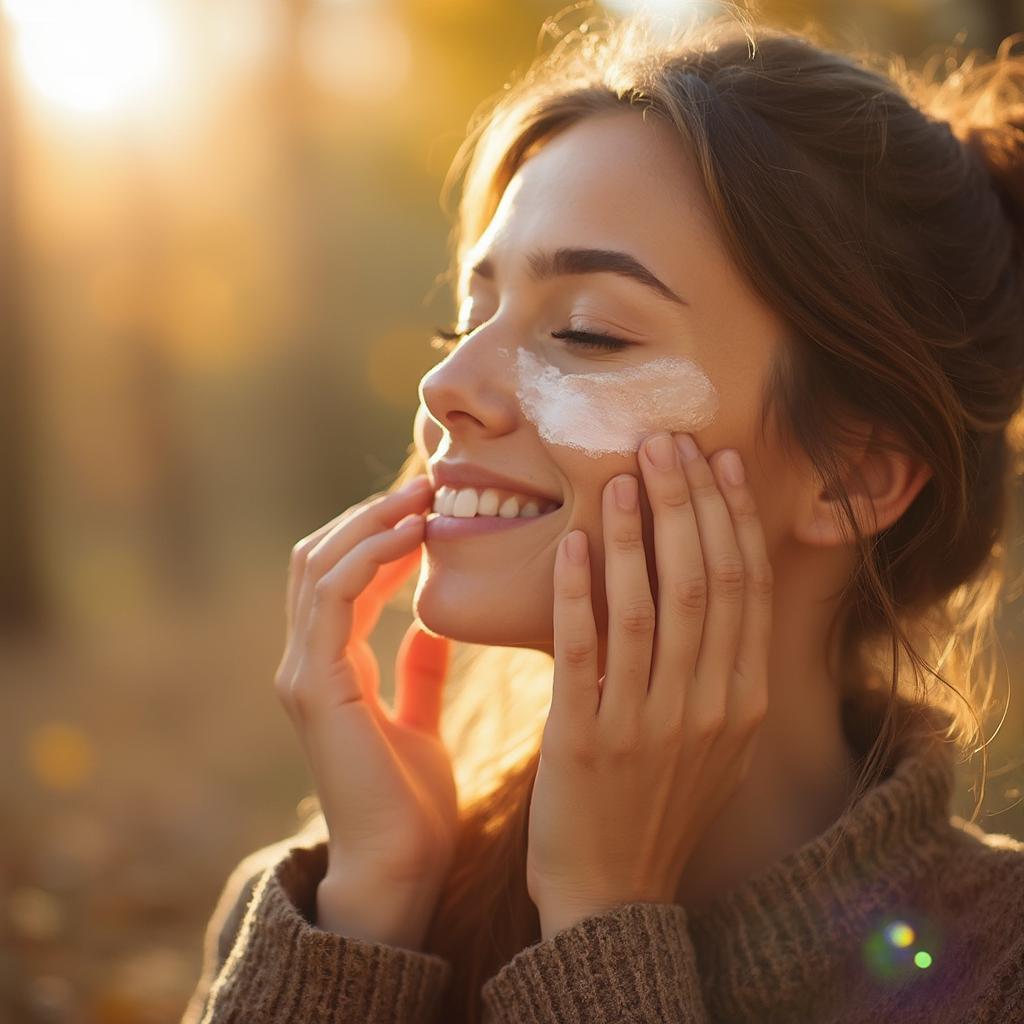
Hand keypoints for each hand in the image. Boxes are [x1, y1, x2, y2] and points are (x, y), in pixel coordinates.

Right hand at [274, 475, 457, 944]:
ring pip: (320, 567)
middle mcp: (305, 663)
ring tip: (421, 495)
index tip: (427, 504)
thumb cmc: (413, 803)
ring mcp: (303, 673)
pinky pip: (334, 598)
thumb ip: (417, 673)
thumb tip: (430, 626)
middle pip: (320, 559)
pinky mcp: (316, 686)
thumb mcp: (420, 720)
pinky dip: (370, 557)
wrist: (401, 869)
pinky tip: (413, 536)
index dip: (377, 533)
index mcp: (331, 668)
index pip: (338, 577)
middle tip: (425, 482)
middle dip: (370, 515)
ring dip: (370, 524)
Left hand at [526, 431, 772, 939]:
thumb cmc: (658, 802)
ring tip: (625, 472)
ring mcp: (648, 723)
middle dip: (688, 504)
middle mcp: (706, 706)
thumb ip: (720, 667)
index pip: (743, 587)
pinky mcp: (586, 738)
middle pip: (703, 581)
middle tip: (669, 441)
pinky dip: (581, 591)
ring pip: (648, 606)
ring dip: (638, 532)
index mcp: (742, 700)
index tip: (719, 462)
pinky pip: (585, 649)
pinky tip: (575, 544)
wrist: (613, 892)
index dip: (732, 518)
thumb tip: (714, 582)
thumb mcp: (714, 740)